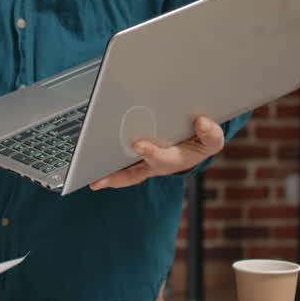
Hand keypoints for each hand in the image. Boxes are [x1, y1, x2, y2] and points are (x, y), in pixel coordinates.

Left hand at [90, 115, 223, 189]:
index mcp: (177, 159)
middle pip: (136, 173)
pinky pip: (119, 166)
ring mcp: (145, 164)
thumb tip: (202, 122)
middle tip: (99, 177)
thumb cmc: (201, 139)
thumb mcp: (212, 139)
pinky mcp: (136, 159)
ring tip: (89, 178)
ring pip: (124, 174)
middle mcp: (157, 165)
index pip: (165, 158)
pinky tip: (87, 165)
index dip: (152, 153)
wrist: (197, 142)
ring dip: (108, 177)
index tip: (138, 145)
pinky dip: (105, 168)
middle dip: (116, 176)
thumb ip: (211, 134)